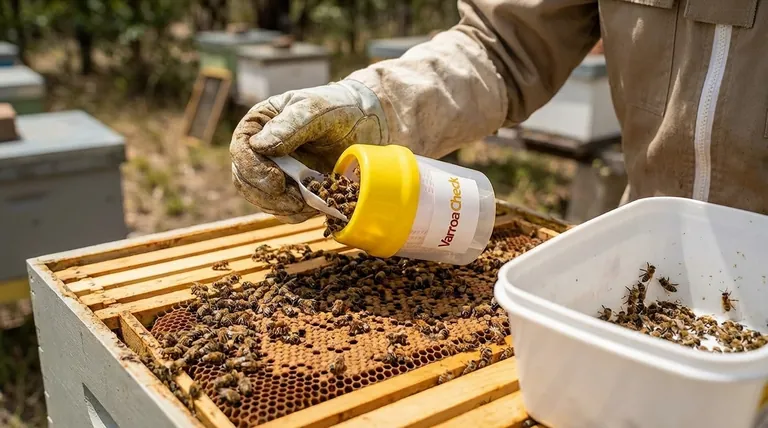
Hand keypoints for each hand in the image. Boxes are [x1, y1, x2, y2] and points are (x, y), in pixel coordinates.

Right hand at [231, 80, 387, 222]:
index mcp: (258, 125)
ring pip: (263, 201)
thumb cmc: (339, 108)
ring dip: (283, 208)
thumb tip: (258, 145)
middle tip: (295, 200)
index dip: (252, 170)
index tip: (276, 180)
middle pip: (246, 181)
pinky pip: (285, 211)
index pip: (241, 151)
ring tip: (309, 203)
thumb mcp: (316, 109)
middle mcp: (260, 151)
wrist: (366, 124)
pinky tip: (316, 206)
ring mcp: (275, 173)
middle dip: (268, 196)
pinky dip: (298, 213)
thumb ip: (289, 125)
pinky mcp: (292, 191)